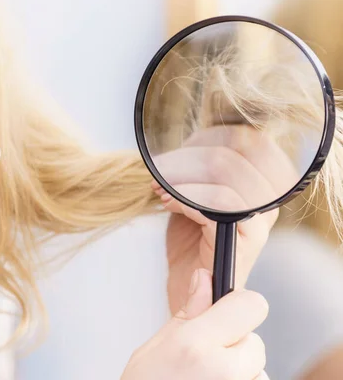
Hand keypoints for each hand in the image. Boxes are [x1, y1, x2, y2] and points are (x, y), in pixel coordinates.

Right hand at [121, 269, 269, 379]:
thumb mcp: (155, 348)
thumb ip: (188, 312)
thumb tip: (205, 278)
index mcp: (196, 346)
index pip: (252, 305)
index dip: (238, 304)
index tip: (225, 311)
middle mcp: (224, 370)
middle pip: (255, 340)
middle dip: (234, 344)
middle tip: (203, 357)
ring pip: (258, 368)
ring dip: (239, 371)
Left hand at [151, 125, 298, 313]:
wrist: (189, 289)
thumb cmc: (189, 244)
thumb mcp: (191, 197)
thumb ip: (196, 172)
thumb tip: (181, 145)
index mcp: (259, 187)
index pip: (250, 141)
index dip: (212, 136)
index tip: (182, 145)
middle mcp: (265, 202)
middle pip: (233, 155)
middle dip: (187, 158)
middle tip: (160, 169)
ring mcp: (257, 222)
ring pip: (224, 177)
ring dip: (182, 178)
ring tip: (160, 189)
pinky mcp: (243, 241)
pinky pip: (214, 205)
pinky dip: (183, 199)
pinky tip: (167, 204)